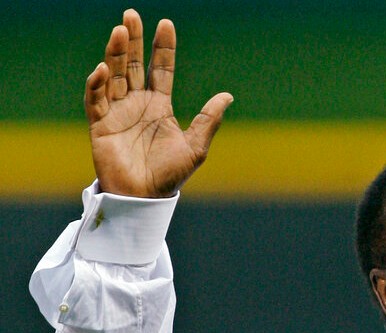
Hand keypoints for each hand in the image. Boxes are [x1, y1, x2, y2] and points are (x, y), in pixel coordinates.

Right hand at [85, 9, 232, 197]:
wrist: (145, 198)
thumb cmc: (170, 175)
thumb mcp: (195, 146)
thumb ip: (208, 120)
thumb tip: (228, 96)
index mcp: (160, 106)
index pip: (161, 69)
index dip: (162, 48)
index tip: (165, 24)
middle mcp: (137, 104)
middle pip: (134, 65)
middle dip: (132, 40)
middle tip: (131, 15)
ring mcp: (117, 112)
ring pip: (114, 75)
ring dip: (115, 53)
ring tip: (119, 31)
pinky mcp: (100, 125)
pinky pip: (95, 99)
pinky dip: (98, 84)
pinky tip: (104, 69)